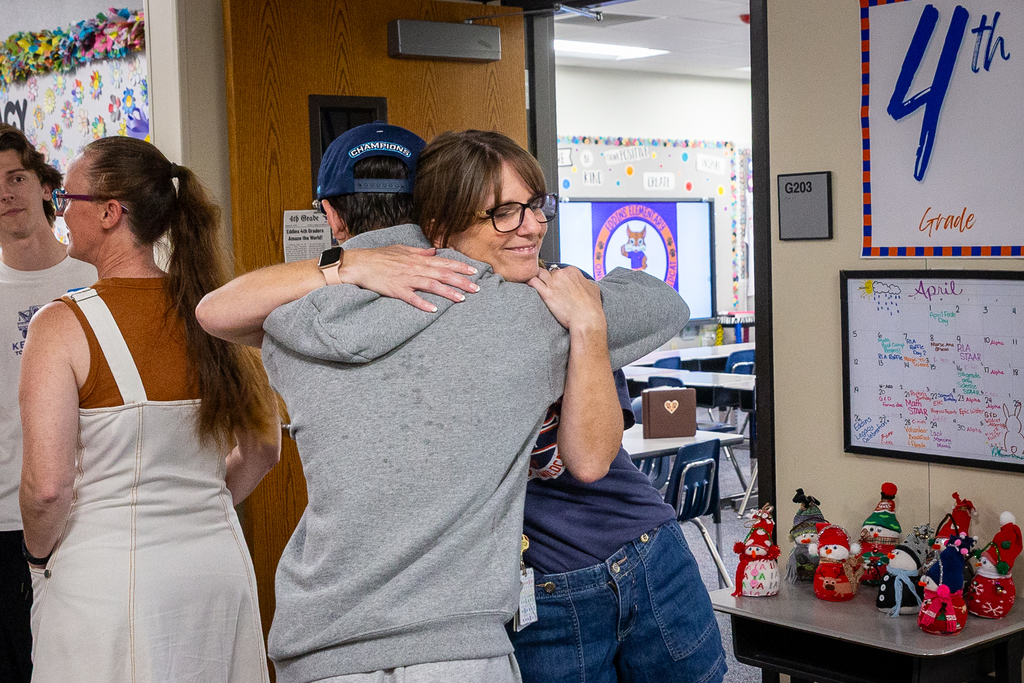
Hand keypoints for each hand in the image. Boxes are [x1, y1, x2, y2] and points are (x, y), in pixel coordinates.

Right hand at [338, 245, 479, 311]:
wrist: (359, 263)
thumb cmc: (379, 256)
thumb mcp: (401, 249)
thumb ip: (419, 252)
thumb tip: (434, 251)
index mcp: (418, 259)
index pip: (444, 262)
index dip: (461, 266)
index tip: (475, 271)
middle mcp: (415, 268)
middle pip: (443, 274)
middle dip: (461, 281)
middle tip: (477, 288)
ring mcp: (406, 279)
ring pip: (431, 285)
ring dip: (448, 293)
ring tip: (462, 299)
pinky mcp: (396, 290)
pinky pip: (411, 298)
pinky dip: (422, 304)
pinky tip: (433, 310)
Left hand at [528, 266, 605, 331]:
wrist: (587, 320)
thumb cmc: (591, 307)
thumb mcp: (594, 289)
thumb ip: (586, 283)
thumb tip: (584, 283)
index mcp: (573, 271)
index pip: (561, 270)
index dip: (558, 278)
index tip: (558, 284)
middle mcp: (562, 274)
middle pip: (550, 272)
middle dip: (549, 280)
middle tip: (550, 289)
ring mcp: (554, 282)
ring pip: (539, 273)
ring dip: (538, 278)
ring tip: (536, 284)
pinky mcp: (546, 293)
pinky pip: (533, 282)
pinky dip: (530, 282)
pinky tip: (529, 285)